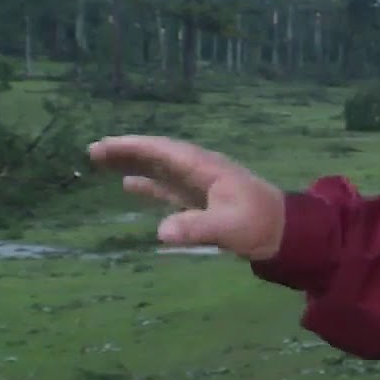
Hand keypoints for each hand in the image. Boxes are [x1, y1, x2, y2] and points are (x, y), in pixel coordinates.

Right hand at [87, 135, 286, 260]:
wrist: (287, 233)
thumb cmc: (260, 225)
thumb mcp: (229, 228)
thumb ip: (197, 228)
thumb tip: (161, 232)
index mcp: (207, 168)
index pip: (165, 151)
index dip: (135, 147)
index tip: (106, 145)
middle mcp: (201, 171)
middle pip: (159, 155)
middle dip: (128, 151)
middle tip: (92, 151)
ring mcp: (201, 185)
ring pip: (161, 169)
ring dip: (134, 164)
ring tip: (101, 163)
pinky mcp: (202, 201)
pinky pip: (169, 187)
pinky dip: (149, 185)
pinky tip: (129, 185)